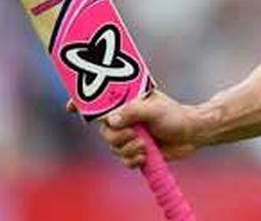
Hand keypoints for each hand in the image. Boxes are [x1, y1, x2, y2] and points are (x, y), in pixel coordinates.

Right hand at [70, 91, 199, 167]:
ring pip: (113, 146)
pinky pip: (123, 160)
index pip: (98, 101)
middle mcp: (123, 117)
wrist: (190, 134)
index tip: (71, 107)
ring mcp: (128, 135)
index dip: (82, 102)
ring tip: (145, 145)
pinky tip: (146, 155)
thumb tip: (111, 120)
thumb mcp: (154, 109)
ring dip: (129, 149)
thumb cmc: (173, 115)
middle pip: (104, 130)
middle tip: (136, 135)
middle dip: (118, 137)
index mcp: (125, 102)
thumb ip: (132, 112)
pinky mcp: (133, 151)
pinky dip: (133, 159)